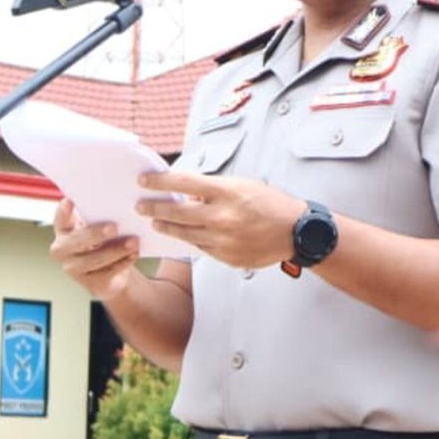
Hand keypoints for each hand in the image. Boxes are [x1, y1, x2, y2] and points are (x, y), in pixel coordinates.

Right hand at [49, 198, 138, 300]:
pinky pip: (107, 272)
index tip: (70, 201)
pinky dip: (123, 262)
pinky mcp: (90, 283)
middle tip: (114, 227)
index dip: (64, 211)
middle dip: (95, 234)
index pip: (60, 218)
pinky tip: (134, 254)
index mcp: (63, 230)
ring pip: (94, 259)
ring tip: (133, 242)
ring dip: (115, 250)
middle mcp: (62, 250)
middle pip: (76, 241)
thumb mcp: (97, 228)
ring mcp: (73, 269)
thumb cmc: (102, 243)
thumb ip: (98, 218)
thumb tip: (115, 208)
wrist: (108, 274)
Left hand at [135, 171, 303, 268]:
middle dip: (154, 207)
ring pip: (184, 233)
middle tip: (140, 205)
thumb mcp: (241, 186)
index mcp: (226, 192)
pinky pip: (200, 247)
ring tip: (155, 221)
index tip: (144, 181)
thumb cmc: (270, 204)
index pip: (183, 183)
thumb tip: (185, 194)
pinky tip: (181, 234)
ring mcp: (223, 239)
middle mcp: (222, 216)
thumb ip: (211, 190)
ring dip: (166, 226)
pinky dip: (190, 239)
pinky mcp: (226, 257)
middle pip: (176, 211)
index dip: (159, 182)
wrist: (297, 232)